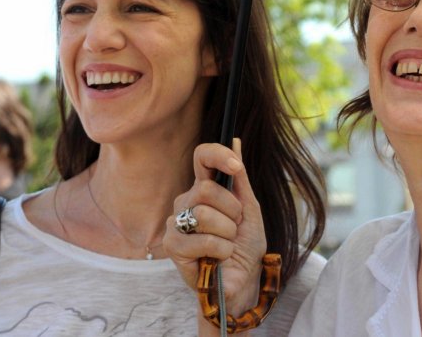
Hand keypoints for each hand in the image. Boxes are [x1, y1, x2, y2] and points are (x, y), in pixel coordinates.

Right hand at [164, 138, 265, 314]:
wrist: (242, 280)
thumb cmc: (244, 246)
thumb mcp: (249, 209)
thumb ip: (240, 178)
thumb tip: (235, 140)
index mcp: (204, 189)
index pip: (201, 158)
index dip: (217, 155)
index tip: (235, 166)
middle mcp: (186, 202)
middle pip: (206, 189)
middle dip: (231, 211)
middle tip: (235, 227)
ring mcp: (176, 223)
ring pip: (203, 214)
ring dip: (227, 233)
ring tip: (227, 245)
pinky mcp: (172, 246)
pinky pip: (202, 239)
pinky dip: (221, 250)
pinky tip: (218, 258)